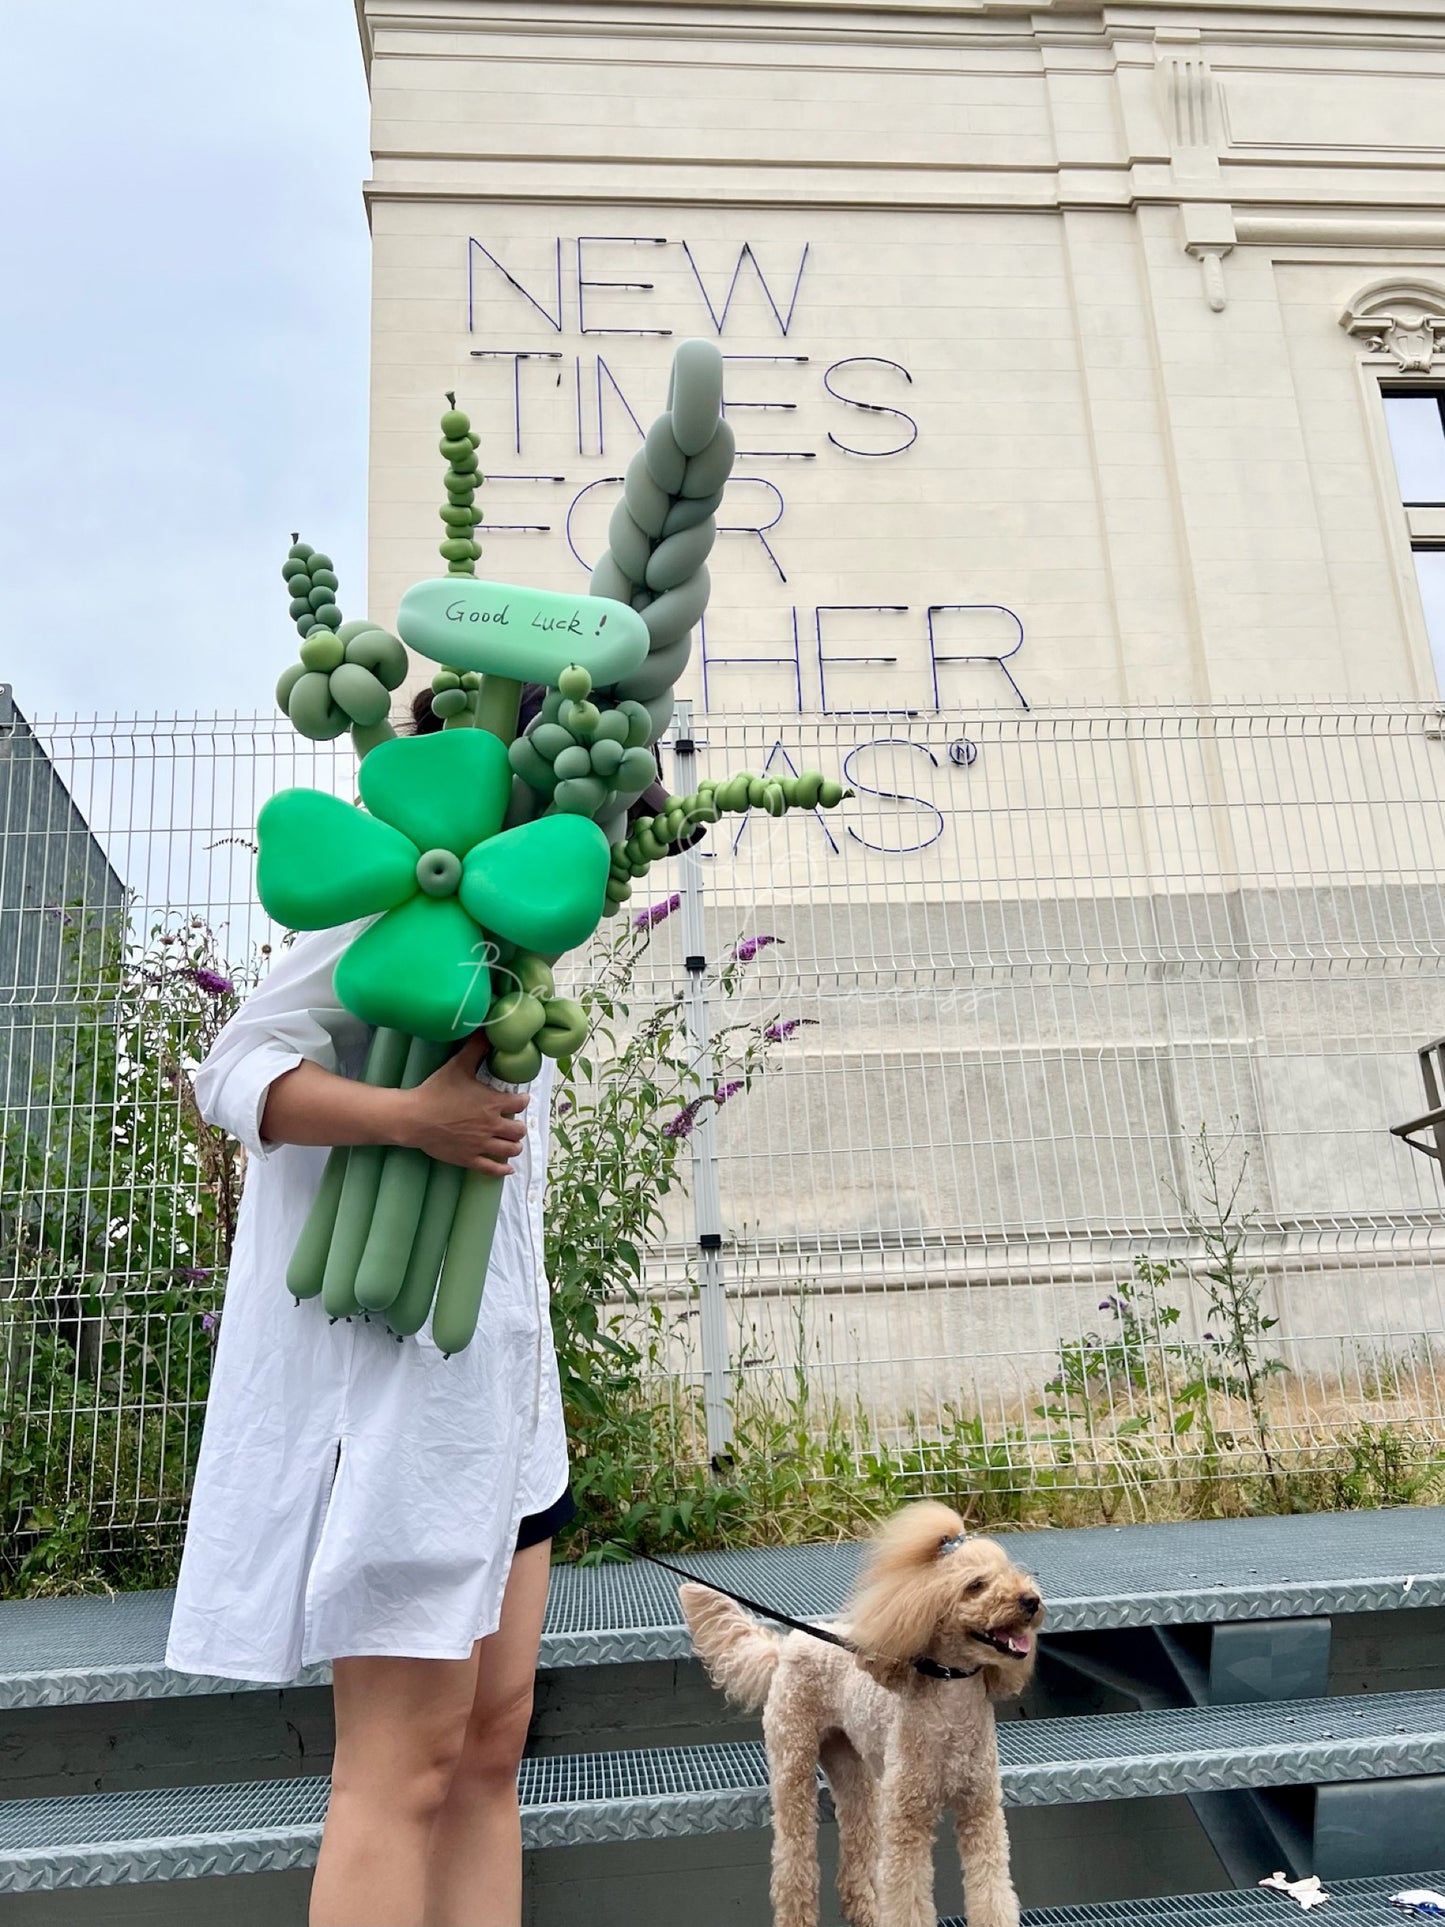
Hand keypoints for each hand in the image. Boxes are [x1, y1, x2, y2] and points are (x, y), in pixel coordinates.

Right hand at [397, 1033, 528, 1173]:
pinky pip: (493, 1169)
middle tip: (514, 1123)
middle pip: (519, 1130)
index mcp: (493, 1103)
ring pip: (510, 1149)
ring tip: (512, 1142)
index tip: (520, 1099)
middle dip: (519, 1126)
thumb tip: (486, 1030)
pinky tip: (508, 1168)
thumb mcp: (457, 1066)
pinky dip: (503, 1169)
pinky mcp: (470, 1158)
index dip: (522, 1100)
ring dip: (514, 1145)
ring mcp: (481, 1144)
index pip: (520, 1103)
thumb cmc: (436, 1091)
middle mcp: (492, 1125)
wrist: (414, 1118)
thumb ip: (475, 1049)